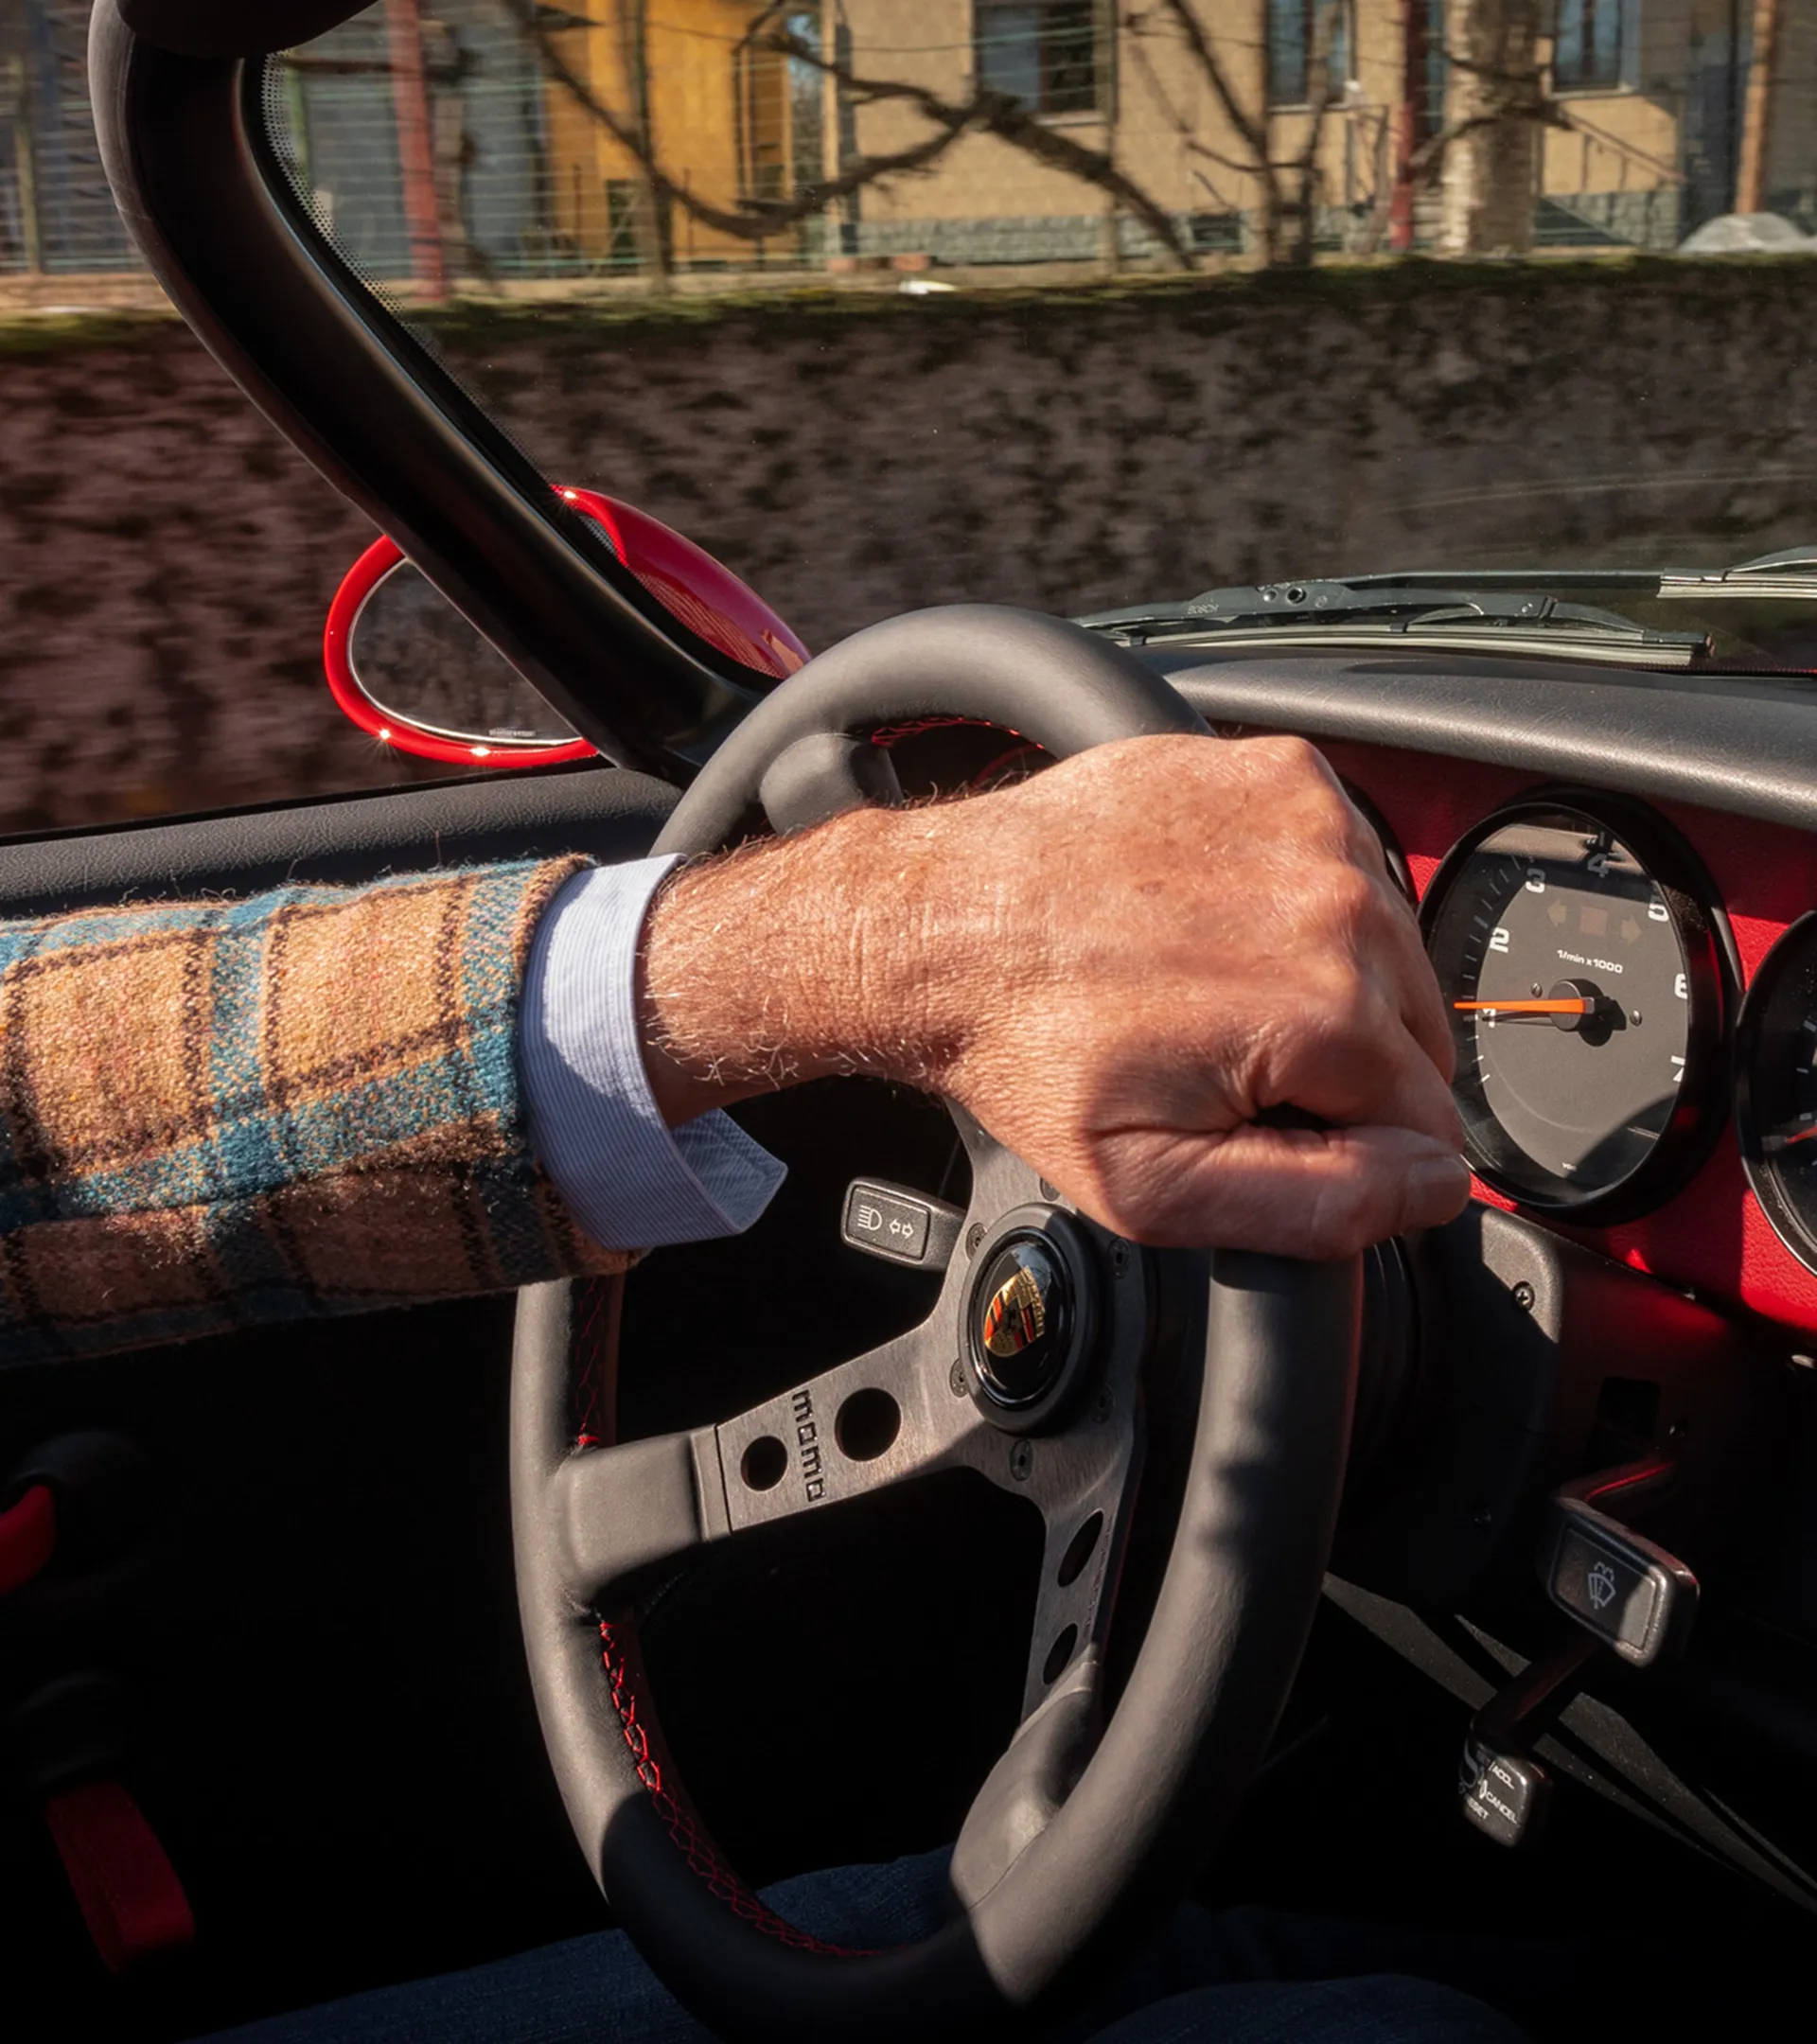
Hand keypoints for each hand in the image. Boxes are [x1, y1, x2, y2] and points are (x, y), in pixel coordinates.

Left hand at [639, 734, 1467, 1258]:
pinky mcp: (1283, 774)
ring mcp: (1314, 823)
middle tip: (1228, 1060)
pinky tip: (1215, 918)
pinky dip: (1299, 894)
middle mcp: (1340, 904)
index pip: (1428, 1118)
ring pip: (1389, 943)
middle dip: (1341, 1062)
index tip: (1275, 1126)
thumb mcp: (1157, 1187)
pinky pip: (1348, 859)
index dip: (1357, 1144)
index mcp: (1329, 1012)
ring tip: (1212, 984)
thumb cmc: (1029, 1048)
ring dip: (1327, 973)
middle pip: (1414, 1028)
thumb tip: (1434, 1184)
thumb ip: (1323, 1204)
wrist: (944, 926)